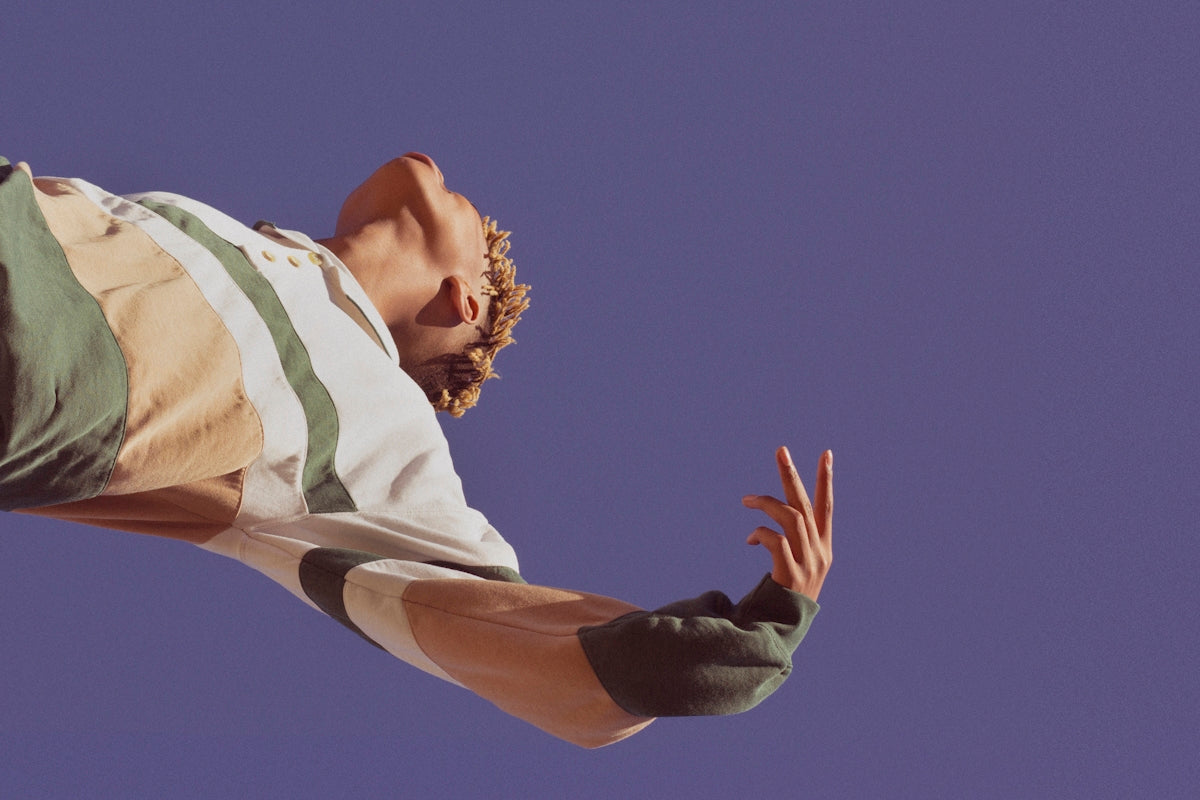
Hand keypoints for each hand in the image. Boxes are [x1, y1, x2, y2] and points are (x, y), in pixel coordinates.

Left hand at [742, 447, 832, 601]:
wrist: (784, 629)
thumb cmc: (786, 594)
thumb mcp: (796, 564)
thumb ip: (790, 541)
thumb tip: (768, 520)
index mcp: (823, 547)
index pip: (826, 506)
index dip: (826, 480)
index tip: (827, 454)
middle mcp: (819, 552)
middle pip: (806, 505)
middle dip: (792, 475)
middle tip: (781, 450)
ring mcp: (808, 563)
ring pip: (792, 518)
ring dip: (767, 504)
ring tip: (746, 499)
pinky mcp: (793, 574)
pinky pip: (777, 541)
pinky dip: (761, 534)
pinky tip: (749, 539)